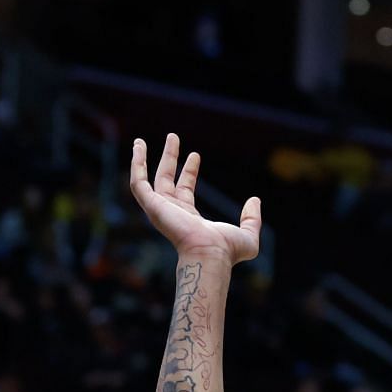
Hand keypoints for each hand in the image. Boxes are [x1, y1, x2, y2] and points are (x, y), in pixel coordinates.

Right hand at [130, 133, 262, 265]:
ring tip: (141, 139)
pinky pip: (138, 182)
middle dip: (170, 158)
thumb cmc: (227, 250)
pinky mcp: (153, 206)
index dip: (190, 171)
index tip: (195, 155)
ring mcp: (161, 209)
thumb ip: (252, 218)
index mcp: (189, 218)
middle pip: (167, 180)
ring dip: (144, 159)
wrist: (212, 253)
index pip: (185, 190)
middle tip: (173, 138)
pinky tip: (138, 147)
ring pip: (147, 179)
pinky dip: (136, 164)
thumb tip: (255, 201)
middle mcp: (172, 212)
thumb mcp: (248, 234)